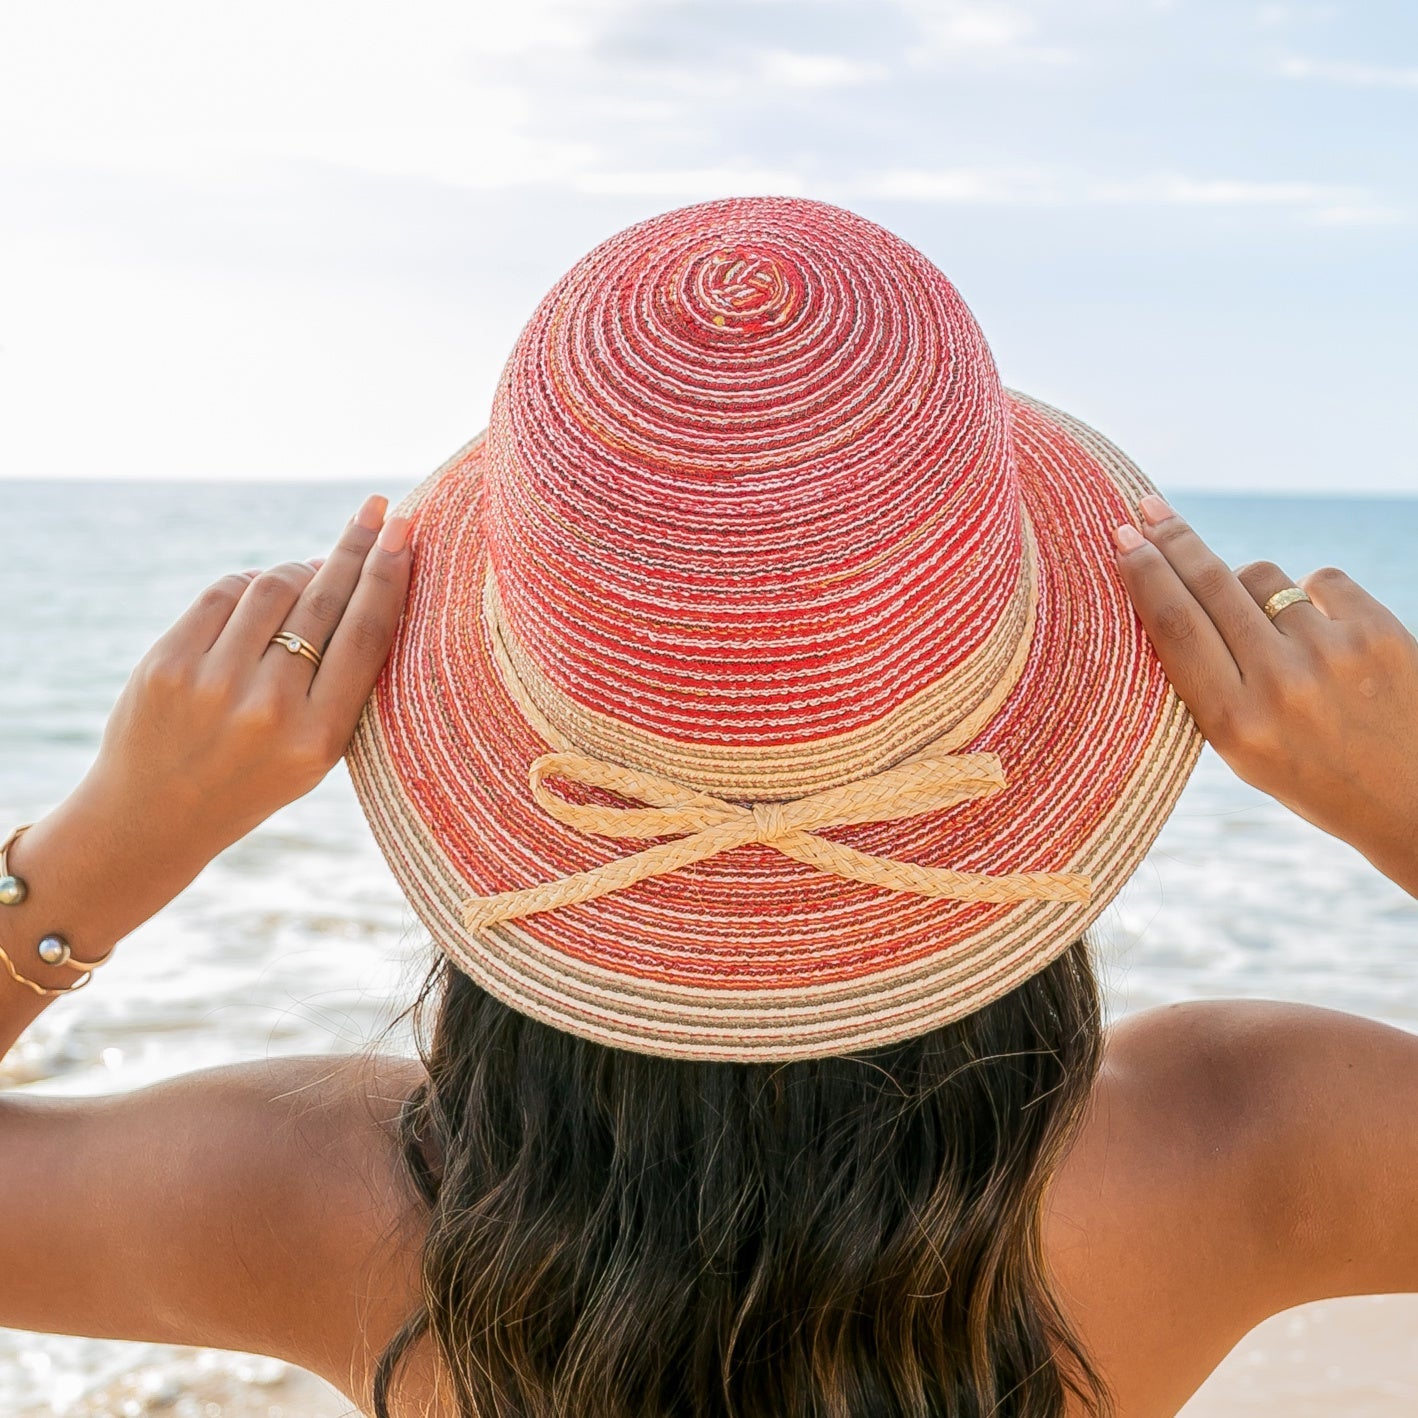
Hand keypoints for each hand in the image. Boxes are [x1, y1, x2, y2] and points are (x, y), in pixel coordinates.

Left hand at [83, 493, 412, 859]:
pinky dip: (251, 582)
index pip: (365, 635)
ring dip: (300, 569)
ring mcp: (214, 684)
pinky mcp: (168, 664)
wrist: (152, 819)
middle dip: (355, 548)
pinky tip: (264, 590)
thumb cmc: (252, 779)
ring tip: (314, 571)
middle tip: (376, 511)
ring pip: (274, 587)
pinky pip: (224, 593)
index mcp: (320, 738)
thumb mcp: (316, 753)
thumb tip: (356, 580)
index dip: (386, 574)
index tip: (403, 530)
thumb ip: (341, 682)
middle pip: (324, 601)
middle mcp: (269, 709)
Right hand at [1114, 495, 1417, 894]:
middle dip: (1173, 541)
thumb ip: (1207, 682)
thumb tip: (1169, 590)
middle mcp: (1277, 685)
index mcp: (1232, 724)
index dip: (1143, 573)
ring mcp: (1330, 654)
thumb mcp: (1242, 751)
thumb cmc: (1314, 774)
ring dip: (1252, 587)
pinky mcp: (1377, 631)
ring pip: (1262, 577)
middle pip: (1209, 585)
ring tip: (1270, 629)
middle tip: (1149, 510)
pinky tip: (1322, 632)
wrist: (1413, 799)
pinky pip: (1318, 579)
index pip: (1174, 626)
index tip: (1122, 537)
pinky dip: (1311, 596)